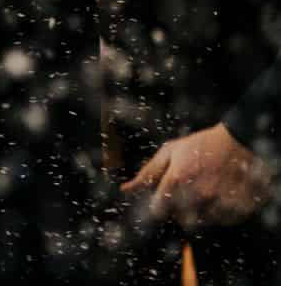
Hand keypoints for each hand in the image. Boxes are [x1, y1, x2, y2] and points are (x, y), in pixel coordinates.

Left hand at [121, 123, 276, 228]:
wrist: (239, 141)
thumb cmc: (201, 144)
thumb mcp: (170, 152)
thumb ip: (148, 173)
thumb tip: (125, 189)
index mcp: (178, 179)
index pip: (159, 210)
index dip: (159, 207)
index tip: (163, 201)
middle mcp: (198, 193)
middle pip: (180, 219)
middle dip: (180, 211)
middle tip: (187, 195)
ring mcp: (220, 202)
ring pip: (202, 222)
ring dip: (200, 211)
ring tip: (205, 192)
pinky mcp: (238, 208)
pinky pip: (222, 221)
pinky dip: (219, 212)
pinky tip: (220, 195)